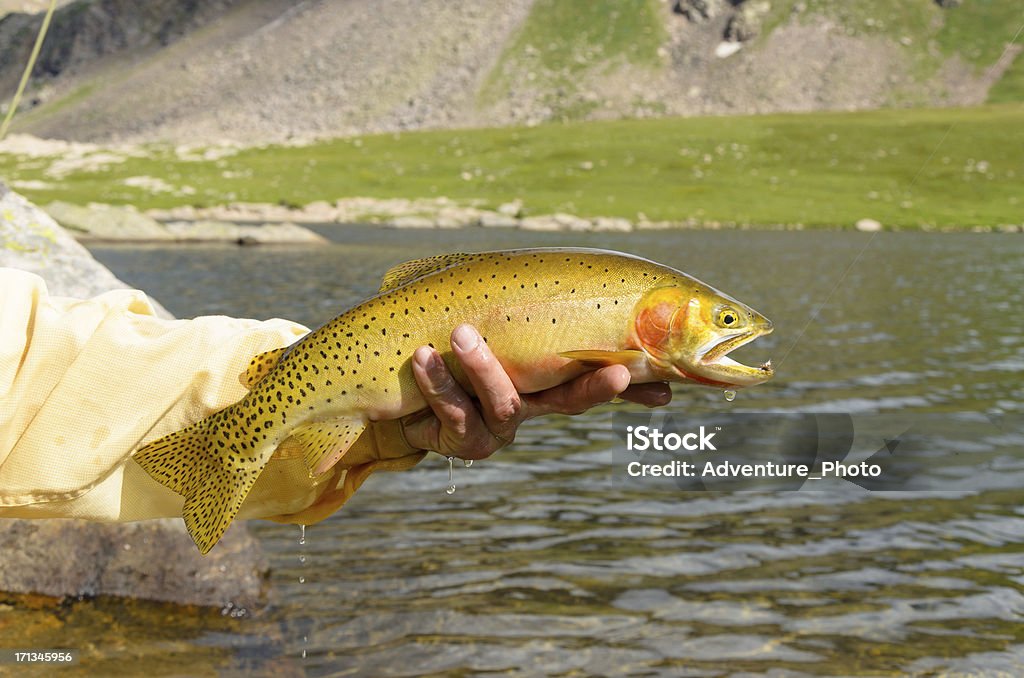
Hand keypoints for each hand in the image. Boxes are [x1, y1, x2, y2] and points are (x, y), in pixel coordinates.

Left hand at [401, 323, 670, 459]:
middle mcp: (527, 408)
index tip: (655, 382)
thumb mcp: (488, 338)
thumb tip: (568, 303)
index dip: (623, 384)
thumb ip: (523, 328)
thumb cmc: (452, 357)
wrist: (400, 395)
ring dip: (484, 366)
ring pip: (504, 403)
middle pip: (568, 401)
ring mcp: (495, 428)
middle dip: (594, 388)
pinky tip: (424, 355)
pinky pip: (453, 409)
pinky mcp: (459, 439)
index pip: (590, 380)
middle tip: (617, 371)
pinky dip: (437, 380)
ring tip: (463, 333)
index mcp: (542, 383)